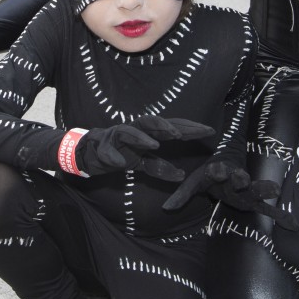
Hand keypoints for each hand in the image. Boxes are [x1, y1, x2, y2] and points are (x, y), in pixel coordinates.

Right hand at [74, 116, 213, 180]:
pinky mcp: (101, 146)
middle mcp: (134, 130)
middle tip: (185, 134)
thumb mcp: (142, 165)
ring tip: (155, 143)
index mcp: (148, 133)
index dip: (190, 128)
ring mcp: (117, 135)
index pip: (172, 127)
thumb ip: (160, 168)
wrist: (88, 154)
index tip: (209, 131)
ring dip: (141, 137)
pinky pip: (107, 151)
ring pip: (129, 131)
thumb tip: (181, 175)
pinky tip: (121, 163)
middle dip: (169, 126)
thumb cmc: (119, 154)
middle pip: (154, 123)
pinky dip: (113, 156)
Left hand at [162, 159, 298, 227]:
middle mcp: (234, 180)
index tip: (218, 168)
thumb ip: (182, 194)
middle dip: (240, 179)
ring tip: (275, 188)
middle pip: (238, 180)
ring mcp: (246, 190)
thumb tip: (166, 208)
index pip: (217, 172)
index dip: (218, 171)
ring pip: (255, 189)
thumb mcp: (194, 183)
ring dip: (263, 189)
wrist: (229, 163)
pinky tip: (292, 225)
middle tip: (242, 178)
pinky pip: (269, 209)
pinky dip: (281, 216)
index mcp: (218, 174)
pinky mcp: (255, 200)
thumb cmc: (209, 176)